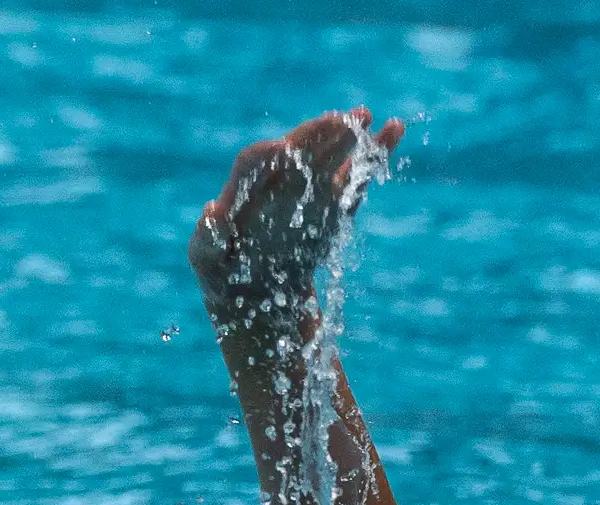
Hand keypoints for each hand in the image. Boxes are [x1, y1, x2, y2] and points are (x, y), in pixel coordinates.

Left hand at [190, 107, 403, 332]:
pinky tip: (393, 128)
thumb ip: (207, 240)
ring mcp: (307, 190)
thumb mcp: (206, 261)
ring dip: (346, 136)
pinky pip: (355, 177)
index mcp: (243, 189)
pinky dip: (374, 155)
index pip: (253, 162)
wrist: (257, 294)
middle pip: (296, 151)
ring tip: (365, 115)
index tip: (279, 149)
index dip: (265, 158)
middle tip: (339, 120)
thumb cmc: (223, 274)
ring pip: (328, 157)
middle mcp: (276, 181)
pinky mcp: (333, 205)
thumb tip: (210, 212)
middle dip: (315, 136)